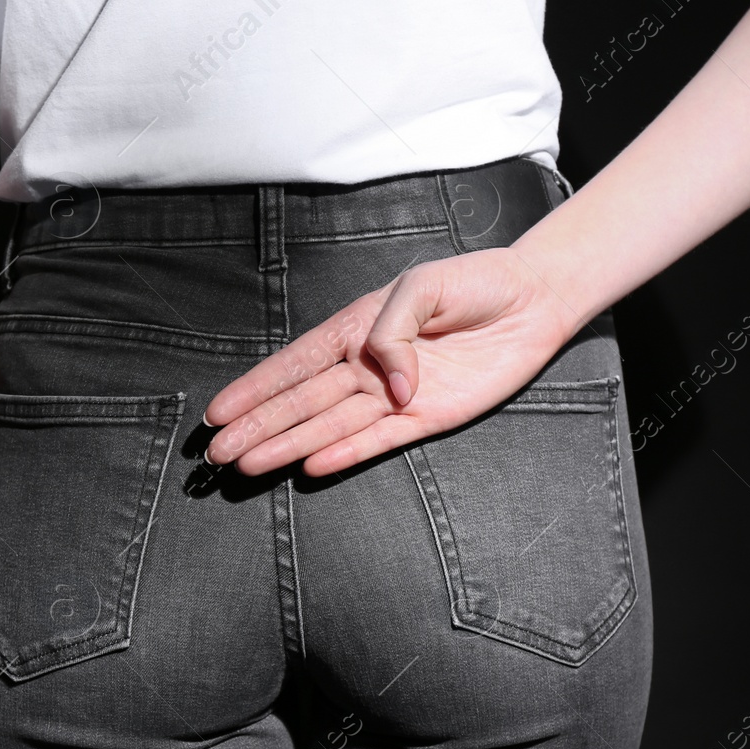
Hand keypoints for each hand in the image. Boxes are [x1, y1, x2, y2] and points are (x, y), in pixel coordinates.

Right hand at [203, 246, 578, 476]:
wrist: (532, 300)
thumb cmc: (476, 281)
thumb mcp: (424, 286)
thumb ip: (394, 329)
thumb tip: (389, 383)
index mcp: (356, 328)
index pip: (294, 364)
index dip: (254, 389)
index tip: (218, 413)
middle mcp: (367, 367)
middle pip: (301, 402)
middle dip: (257, 426)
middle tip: (217, 453)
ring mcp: (393, 396)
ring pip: (329, 426)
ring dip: (288, 445)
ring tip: (249, 465)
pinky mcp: (426, 418)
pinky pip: (378, 441)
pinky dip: (346, 454)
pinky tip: (311, 466)